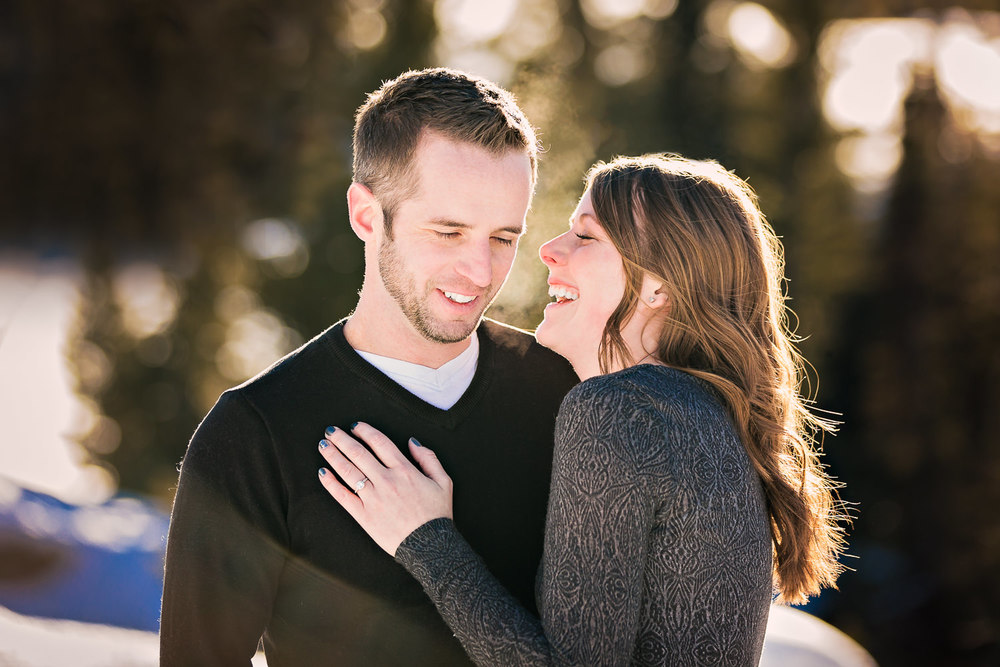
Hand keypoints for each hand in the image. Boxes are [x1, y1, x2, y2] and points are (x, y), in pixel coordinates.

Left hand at [317, 422, 452, 555]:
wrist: (430, 545)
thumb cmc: (437, 514)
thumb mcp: (443, 481)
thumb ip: (428, 458)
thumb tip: (412, 441)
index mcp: (404, 470)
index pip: (379, 442)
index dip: (365, 431)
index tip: (355, 426)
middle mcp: (386, 481)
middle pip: (359, 453)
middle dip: (342, 439)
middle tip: (331, 430)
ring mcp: (373, 498)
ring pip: (348, 471)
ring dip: (333, 455)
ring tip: (323, 445)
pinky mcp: (364, 515)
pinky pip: (343, 496)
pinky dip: (331, 483)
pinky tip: (322, 473)